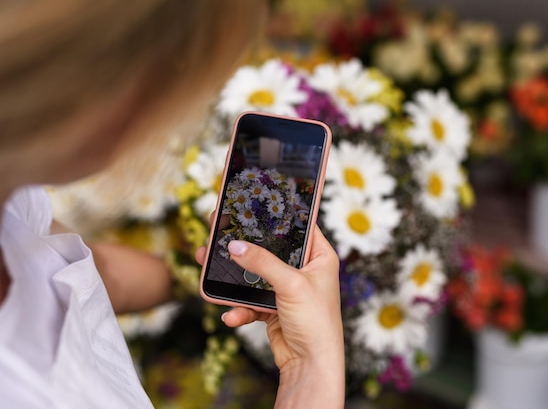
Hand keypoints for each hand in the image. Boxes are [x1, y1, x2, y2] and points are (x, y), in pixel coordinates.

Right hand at [195, 226, 344, 407]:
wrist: (310, 365)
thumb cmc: (316, 323)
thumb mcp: (291, 285)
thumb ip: (263, 263)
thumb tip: (235, 246)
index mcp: (319, 256)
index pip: (299, 225)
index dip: (277, 214)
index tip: (252, 202)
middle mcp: (304, 269)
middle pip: (269, 248)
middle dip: (244, 245)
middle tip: (219, 230)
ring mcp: (287, 288)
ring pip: (254, 274)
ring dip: (233, 275)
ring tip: (207, 263)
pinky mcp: (273, 307)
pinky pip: (250, 300)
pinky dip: (239, 307)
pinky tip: (232, 316)